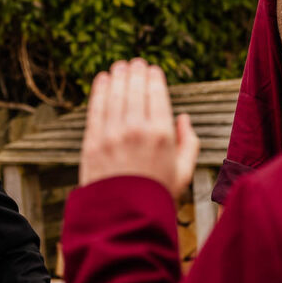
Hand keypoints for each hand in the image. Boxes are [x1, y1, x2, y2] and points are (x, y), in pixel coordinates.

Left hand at [79, 58, 199, 198]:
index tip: (152, 69)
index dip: (153, 77)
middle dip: (135, 72)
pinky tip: (102, 80)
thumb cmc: (157, 195)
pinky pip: (96, 109)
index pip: (157, 94)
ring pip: (115, 95)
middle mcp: (137, 130)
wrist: (124, 219)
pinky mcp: (92, 143)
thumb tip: (183, 118)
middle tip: (134, 63)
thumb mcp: (184, 172)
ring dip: (117, 77)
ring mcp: (112, 135)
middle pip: (134, 89)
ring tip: (119, 67)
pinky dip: (99, 91)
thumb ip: (189, 143)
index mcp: (162, 135)